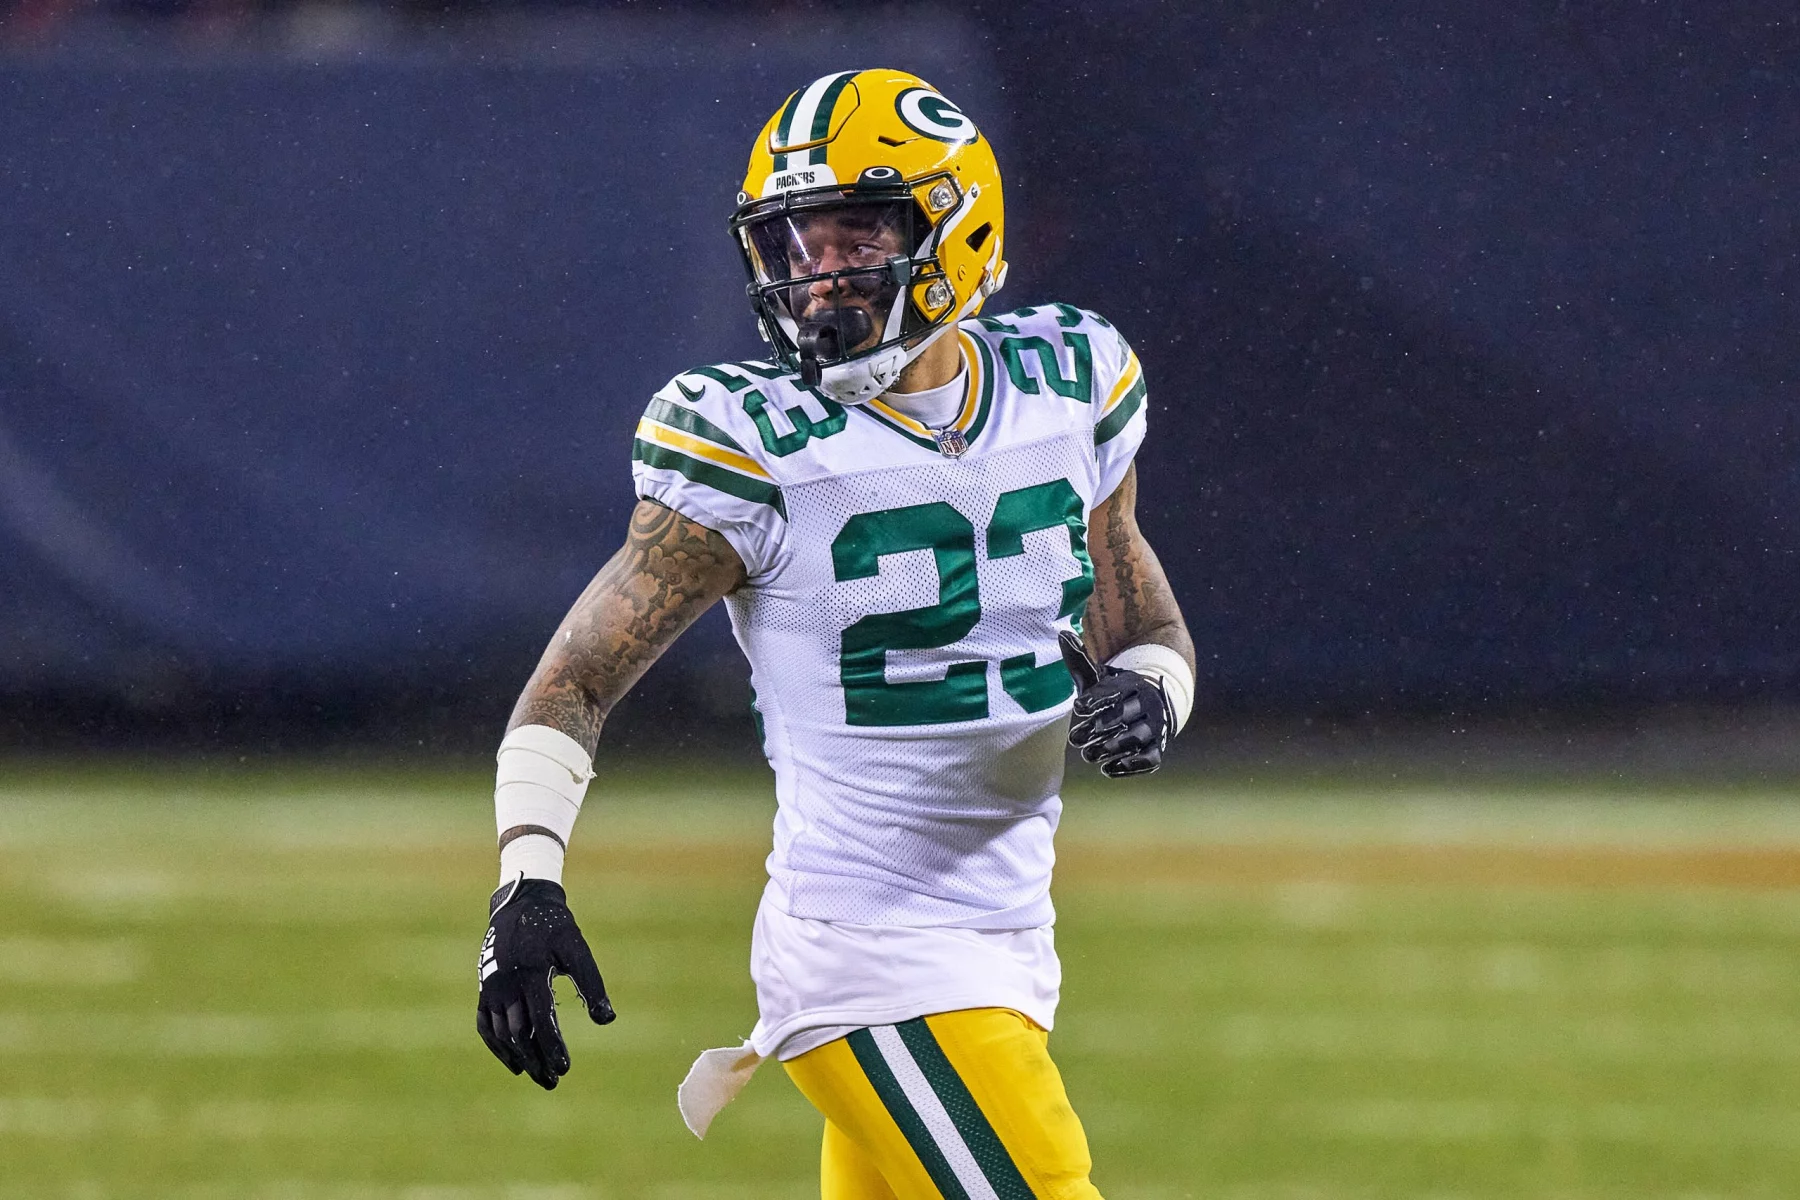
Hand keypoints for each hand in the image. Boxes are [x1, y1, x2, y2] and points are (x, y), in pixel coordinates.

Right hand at [476, 876, 614, 1089]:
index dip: (552, 1047)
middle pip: (519, 1034)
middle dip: (537, 1060)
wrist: (521, 904)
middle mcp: (506, 984)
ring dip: (520, 1058)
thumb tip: (607, 1019)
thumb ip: (592, 983)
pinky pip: (485, 1026)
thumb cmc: (554, 928)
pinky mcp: (484, 990)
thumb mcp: (577, 949)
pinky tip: (515, 1063)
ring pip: (502, 1034)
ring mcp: (491, 988)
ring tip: (541, 1076)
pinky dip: (498, 1047)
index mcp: (531, 973)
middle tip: (554, 1081)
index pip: (540, 1020)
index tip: (565, 1069)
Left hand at [1059, 630, 1170, 777]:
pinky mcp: (1157, 748)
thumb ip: (1079, 661)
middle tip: (1076, 738)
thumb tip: (1063, 633)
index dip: (1096, 701)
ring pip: (1136, 738)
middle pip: (1125, 716)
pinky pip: (1149, 759)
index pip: (1114, 692)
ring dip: (1112, 749)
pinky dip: (1131, 766)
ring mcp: (1154, 727)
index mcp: (1131, 684)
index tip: (1078, 707)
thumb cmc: (1116, 691)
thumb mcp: (1098, 676)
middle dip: (1100, 728)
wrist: (1153, 703)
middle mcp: (1146, 705)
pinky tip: (1108, 769)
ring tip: (1089, 755)